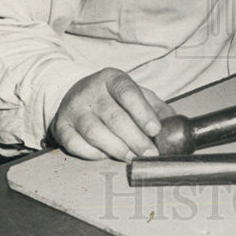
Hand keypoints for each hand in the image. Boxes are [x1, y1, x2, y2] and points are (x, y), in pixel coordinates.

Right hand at [50, 68, 173, 160]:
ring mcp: (73, 109)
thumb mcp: (135, 94)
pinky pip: (76, 144)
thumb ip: (155, 107)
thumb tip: (174, 125)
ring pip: (94, 132)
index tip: (155, 130)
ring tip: (132, 157)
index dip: (142, 112)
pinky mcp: (61, 126)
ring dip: (116, 148)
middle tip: (150, 153)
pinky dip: (93, 153)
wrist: (74, 95)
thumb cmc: (112, 98)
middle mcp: (90, 91)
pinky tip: (106, 155)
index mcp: (111, 78)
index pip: (127, 92)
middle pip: (114, 117)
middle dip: (135, 138)